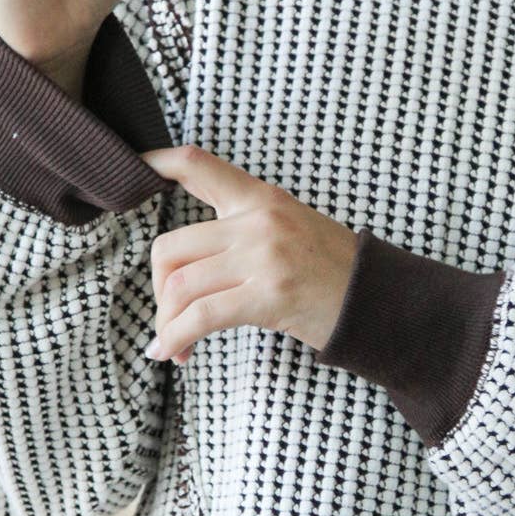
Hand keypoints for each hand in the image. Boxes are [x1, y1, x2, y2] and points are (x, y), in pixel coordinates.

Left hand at [137, 146, 359, 362]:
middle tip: (171, 317)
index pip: (197, 166)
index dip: (155, 162)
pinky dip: (176, 339)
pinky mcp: (267, 296)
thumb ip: (244, 229)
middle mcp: (258, 221)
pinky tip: (172, 354)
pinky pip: (200, 317)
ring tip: (174, 343)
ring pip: (179, 287)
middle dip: (159, 290)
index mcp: (261, 198)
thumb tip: (190, 260)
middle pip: (170, 248)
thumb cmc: (334, 272)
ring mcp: (263, 257)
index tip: (134, 167)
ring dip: (167, 324)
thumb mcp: (292, 229)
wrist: (380, 301)